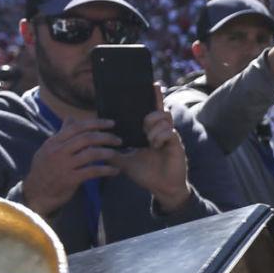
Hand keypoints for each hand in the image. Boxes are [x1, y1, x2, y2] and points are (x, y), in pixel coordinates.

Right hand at [21, 116, 120, 216]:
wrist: (36, 193)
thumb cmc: (44, 169)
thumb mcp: (48, 149)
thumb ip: (62, 134)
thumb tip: (71, 118)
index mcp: (54, 142)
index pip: (77, 127)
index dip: (96, 123)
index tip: (111, 123)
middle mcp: (58, 151)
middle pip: (86, 138)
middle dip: (105, 137)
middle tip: (118, 140)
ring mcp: (64, 165)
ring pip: (90, 154)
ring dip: (107, 153)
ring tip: (116, 154)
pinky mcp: (70, 179)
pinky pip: (92, 172)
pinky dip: (106, 170)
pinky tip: (115, 171)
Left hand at [115, 88, 190, 212]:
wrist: (162, 188)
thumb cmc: (146, 174)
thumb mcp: (124, 161)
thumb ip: (112, 152)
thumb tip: (96, 145)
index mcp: (151, 132)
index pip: (152, 109)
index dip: (154, 96)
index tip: (152, 83)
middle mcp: (162, 131)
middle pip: (160, 109)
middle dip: (150, 114)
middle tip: (144, 128)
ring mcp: (171, 136)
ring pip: (164, 117)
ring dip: (153, 127)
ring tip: (150, 141)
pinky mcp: (177, 143)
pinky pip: (169, 131)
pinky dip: (159, 136)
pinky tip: (156, 146)